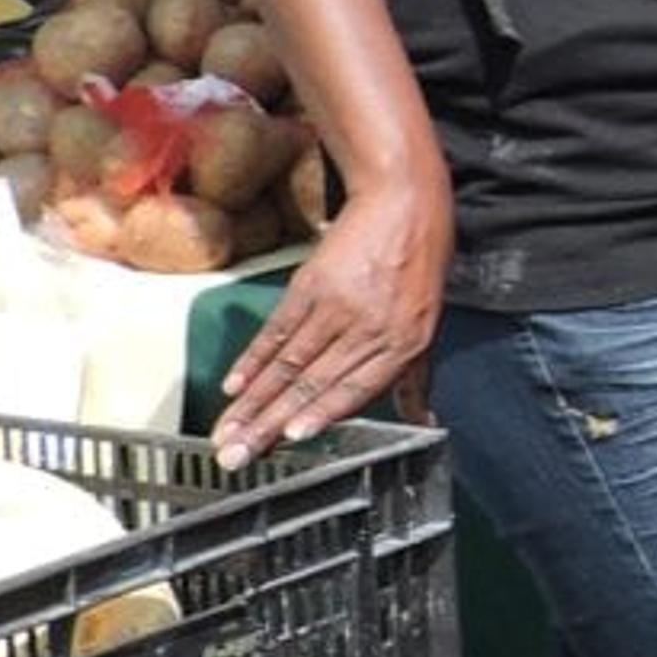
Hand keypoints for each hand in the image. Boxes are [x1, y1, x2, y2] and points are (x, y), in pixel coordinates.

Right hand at [211, 172, 451, 467]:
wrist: (403, 201)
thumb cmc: (420, 262)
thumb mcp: (429, 324)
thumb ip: (416, 377)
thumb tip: (423, 418)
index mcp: (403, 343)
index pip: (354, 389)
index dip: (319, 415)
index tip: (289, 439)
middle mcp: (370, 328)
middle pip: (311, 383)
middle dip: (269, 424)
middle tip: (238, 454)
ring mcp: (337, 306)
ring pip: (288, 363)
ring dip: (252, 402)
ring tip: (227, 431)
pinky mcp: (311, 285)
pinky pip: (277, 330)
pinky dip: (253, 359)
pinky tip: (234, 385)